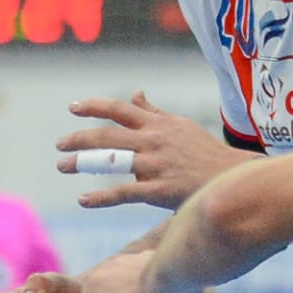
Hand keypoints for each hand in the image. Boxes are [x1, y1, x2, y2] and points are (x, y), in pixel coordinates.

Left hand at [55, 92, 250, 209]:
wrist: (232, 179)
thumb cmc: (205, 153)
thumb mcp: (180, 125)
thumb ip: (153, 112)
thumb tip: (135, 94)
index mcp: (158, 125)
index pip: (120, 110)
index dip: (94, 107)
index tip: (73, 108)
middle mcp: (153, 142)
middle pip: (107, 136)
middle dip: (78, 138)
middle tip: (59, 144)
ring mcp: (155, 166)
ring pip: (109, 161)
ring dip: (81, 162)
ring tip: (63, 165)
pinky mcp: (159, 190)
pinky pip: (123, 193)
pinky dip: (101, 197)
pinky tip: (83, 199)